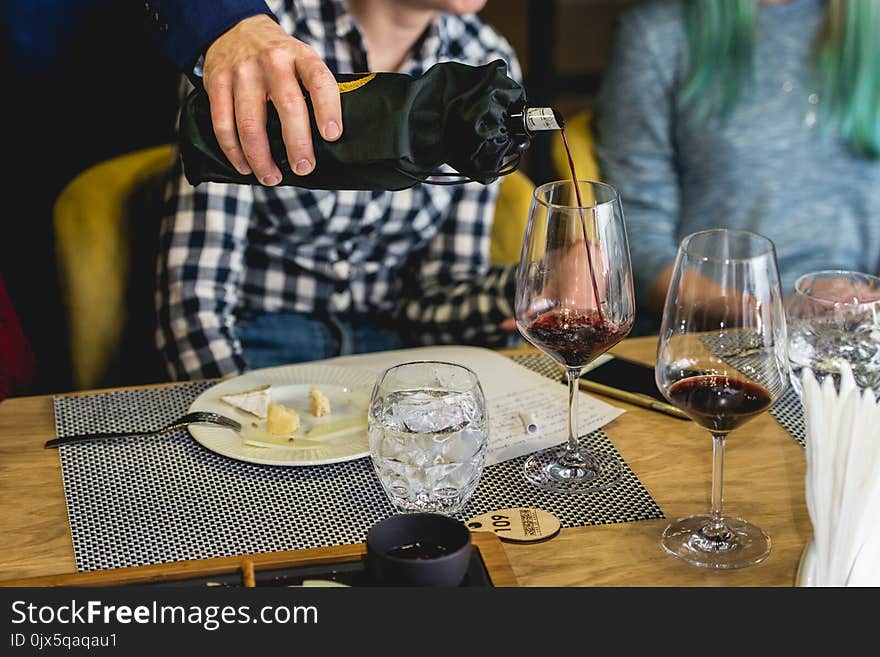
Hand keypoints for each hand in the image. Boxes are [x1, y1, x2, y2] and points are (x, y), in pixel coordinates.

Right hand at [203, 15, 342, 185]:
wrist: (235, 29)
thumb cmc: (278, 59)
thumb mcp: (301, 60)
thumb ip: (312, 91)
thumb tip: (329, 142)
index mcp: (300, 56)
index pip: (320, 81)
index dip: (328, 109)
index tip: (332, 136)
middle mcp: (272, 61)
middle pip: (287, 105)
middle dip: (297, 143)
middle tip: (303, 168)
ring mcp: (242, 72)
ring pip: (251, 122)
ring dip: (261, 157)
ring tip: (271, 178)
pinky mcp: (217, 82)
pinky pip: (223, 123)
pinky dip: (233, 151)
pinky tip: (244, 167)